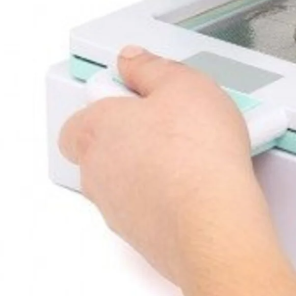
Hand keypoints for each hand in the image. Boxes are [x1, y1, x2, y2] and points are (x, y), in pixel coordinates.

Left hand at [59, 47, 273, 283]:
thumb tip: (133, 60)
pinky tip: (203, 184)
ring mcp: (117, 209)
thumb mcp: (183, 84)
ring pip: (127, 181)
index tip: (142, 93)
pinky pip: (151, 208)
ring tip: (198, 153)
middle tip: (173, 123)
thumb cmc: (196, 154)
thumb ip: (152, 67)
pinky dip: (171, 196)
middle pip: (103, 149)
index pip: (81, 115)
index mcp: (94, 131)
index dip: (113, 102)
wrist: (213, 222)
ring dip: (154, 167)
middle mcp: (96, 173)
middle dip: (134, 136)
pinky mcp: (143, 236)